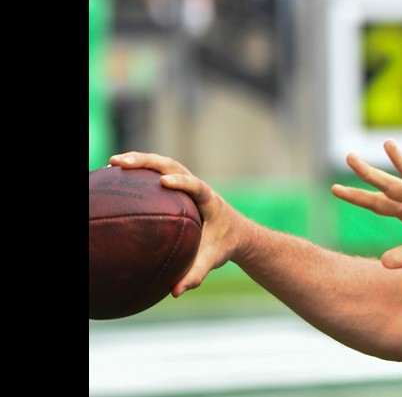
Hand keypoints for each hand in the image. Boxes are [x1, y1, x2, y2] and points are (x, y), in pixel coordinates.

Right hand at [108, 151, 248, 296]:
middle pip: (173, 166)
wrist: (236, 232)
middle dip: (147, 162)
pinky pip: (157, 173)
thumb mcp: (213, 260)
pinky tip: (115, 175)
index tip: (164, 182)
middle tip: (121, 163)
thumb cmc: (224, 245)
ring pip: (163, 165)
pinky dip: (139, 171)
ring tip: (112, 163)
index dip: (182, 182)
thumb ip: (196, 274)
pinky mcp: (178, 186)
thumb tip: (175, 292)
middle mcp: (197, 187)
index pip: (196, 186)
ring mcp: (187, 183)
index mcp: (209, 201)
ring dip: (139, 160)